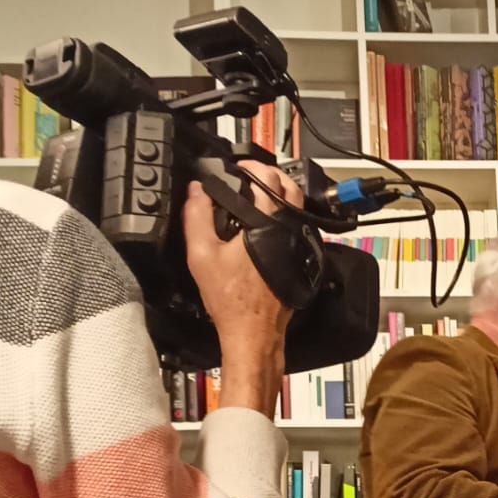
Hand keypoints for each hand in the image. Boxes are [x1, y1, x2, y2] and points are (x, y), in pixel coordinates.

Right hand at [182, 166, 303, 410]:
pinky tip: (266, 223)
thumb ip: (197, 217)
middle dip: (270, 174)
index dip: (251, 165)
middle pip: (290, 187)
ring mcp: (300, 245)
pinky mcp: (301, 259)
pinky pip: (296, 227)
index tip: (238, 166)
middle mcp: (291, 231)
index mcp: (269, 223)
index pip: (268, 178)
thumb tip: (196, 192)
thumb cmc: (232, 300)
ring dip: (280, 194)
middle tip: (250, 175)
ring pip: (296, 207)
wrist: (253, 332)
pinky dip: (284, 216)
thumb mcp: (202, 255)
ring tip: (257, 194)